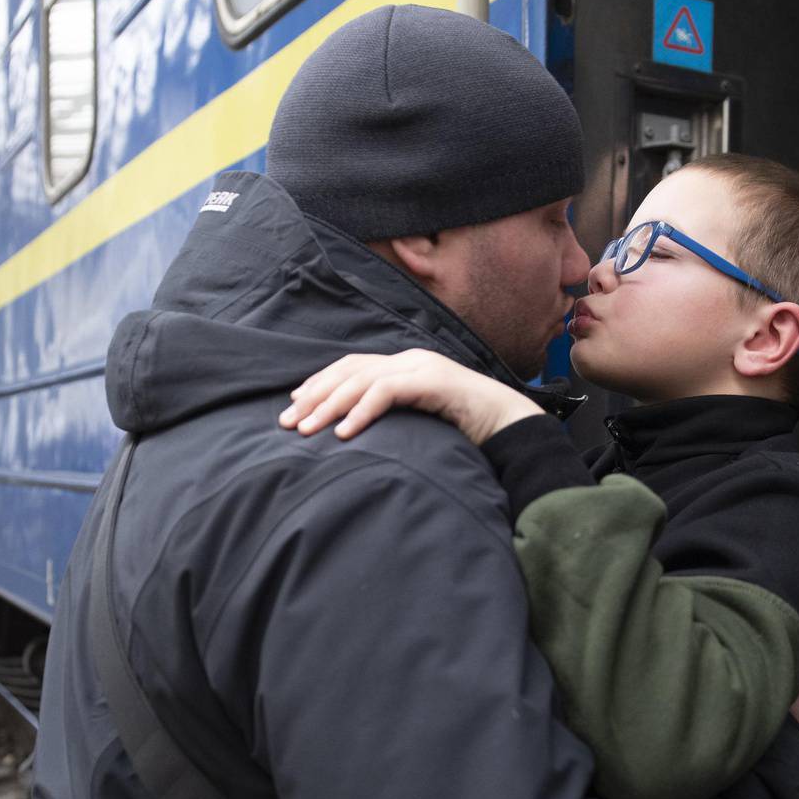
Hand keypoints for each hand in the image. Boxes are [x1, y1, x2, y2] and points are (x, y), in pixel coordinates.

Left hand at [278, 349, 542, 444]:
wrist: (512, 427)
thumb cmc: (467, 431)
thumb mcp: (420, 423)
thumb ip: (393, 420)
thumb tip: (355, 437)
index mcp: (405, 367)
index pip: (352, 367)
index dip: (320, 384)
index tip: (293, 405)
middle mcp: (409, 361)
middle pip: (349, 371)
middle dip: (314, 396)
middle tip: (286, 422)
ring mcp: (421, 368)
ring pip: (362, 380)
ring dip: (329, 406)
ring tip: (305, 430)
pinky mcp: (433, 382)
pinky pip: (388, 392)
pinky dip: (362, 411)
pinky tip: (345, 433)